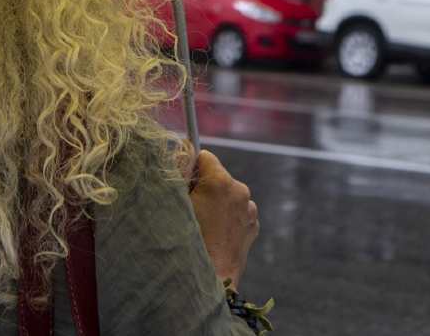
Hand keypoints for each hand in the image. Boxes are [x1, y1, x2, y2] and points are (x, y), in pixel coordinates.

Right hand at [186, 150, 258, 289]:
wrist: (211, 281)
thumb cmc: (189, 242)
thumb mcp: (176, 202)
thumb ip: (178, 170)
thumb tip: (182, 147)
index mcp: (222, 181)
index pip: (205, 156)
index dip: (191, 168)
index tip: (184, 184)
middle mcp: (241, 191)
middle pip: (217, 176)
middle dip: (204, 187)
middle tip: (191, 210)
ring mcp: (250, 210)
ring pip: (228, 195)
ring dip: (216, 203)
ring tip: (203, 226)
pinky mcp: (253, 226)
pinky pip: (237, 212)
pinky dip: (226, 217)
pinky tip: (215, 234)